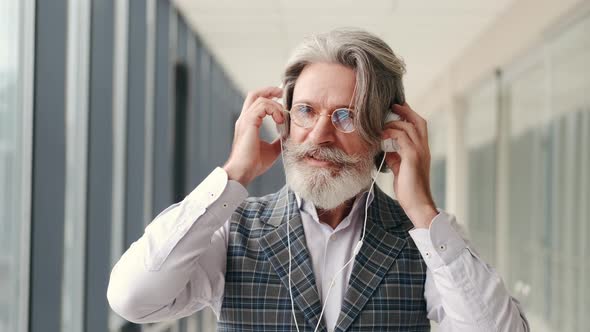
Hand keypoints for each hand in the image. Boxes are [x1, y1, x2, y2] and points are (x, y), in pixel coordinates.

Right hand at [223, 86, 285, 186]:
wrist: (243, 172)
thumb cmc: (254, 164)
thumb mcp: (272, 149)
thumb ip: (278, 139)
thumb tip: (289, 135)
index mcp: (248, 124)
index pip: (257, 102)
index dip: (269, 97)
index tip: (282, 101)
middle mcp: (245, 119)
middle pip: (255, 94)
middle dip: (270, 90)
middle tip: (283, 93)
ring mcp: (245, 120)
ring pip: (260, 98)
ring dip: (275, 105)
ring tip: (282, 118)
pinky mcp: (248, 123)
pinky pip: (262, 106)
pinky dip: (273, 110)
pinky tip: (280, 120)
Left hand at [382, 103, 437, 227]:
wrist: (418, 204)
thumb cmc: (409, 188)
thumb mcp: (400, 168)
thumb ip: (395, 156)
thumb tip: (386, 147)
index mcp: (422, 150)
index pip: (419, 126)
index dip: (409, 115)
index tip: (397, 108)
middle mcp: (424, 148)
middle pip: (418, 121)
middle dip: (405, 111)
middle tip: (392, 106)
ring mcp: (420, 152)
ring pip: (409, 127)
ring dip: (394, 123)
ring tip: (382, 123)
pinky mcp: (412, 158)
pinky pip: (402, 138)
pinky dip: (392, 134)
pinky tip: (381, 135)